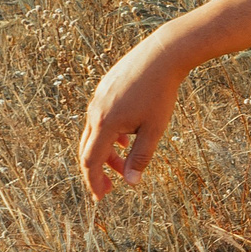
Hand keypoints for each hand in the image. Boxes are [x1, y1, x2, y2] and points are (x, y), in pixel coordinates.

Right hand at [79, 36, 188, 197]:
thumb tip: (131, 182)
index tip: (101, 196)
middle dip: (98, 171)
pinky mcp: (104, 89)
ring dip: (107, 153)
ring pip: (95, 133)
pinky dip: (109, 135)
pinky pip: (100, 119)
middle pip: (88, 149)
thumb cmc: (161, 93)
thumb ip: (141, 156)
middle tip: (109, 188)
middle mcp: (95, 111)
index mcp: (105, 123)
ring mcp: (98, 99)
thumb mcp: (154, 129)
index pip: (90, 161)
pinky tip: (124, 140)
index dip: (94, 181)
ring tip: (124, 164)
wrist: (162, 54)